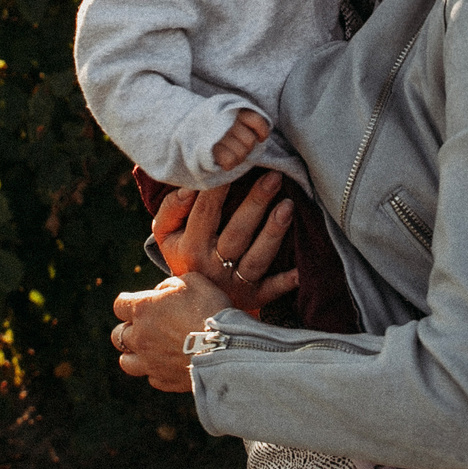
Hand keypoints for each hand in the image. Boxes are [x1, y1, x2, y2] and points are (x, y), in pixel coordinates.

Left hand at [111, 275, 231, 392]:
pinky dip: (158, 370)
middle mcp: (139, 337)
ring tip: (152, 349)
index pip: (119, 304)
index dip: (129, 303)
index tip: (143, 303)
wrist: (226, 347)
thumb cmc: (210, 309)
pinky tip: (172, 363)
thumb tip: (162, 292)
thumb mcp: (193, 281)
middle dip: (130, 329)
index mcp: (143, 309)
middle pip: (118, 335)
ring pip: (126, 361)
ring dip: (135, 354)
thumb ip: (170, 285)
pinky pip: (152, 377)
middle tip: (150, 327)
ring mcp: (149, 362)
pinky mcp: (163, 380)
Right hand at [151, 171, 298, 314]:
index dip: (220, 188)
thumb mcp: (166, 234)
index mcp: (191, 247)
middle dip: (257, 202)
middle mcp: (213, 266)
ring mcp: (235, 284)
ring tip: (289, 205)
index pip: (206, 212)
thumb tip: (189, 189)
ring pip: (257, 257)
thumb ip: (171, 209)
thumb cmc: (184, 254)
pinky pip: (272, 290)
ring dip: (274, 232)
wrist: (189, 304)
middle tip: (274, 175)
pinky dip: (286, 281)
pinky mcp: (253, 297)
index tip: (236, 163)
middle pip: (237, 232)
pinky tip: (301, 269)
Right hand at [212, 108, 270, 170]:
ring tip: (228, 154)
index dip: (262, 131)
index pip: (256, 121)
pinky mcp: (210, 149)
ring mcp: (218, 134)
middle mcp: (227, 120)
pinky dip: (229, 164)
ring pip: (242, 153)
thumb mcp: (227, 114)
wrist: (184, 131)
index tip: (260, 138)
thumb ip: (244, 119)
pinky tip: (223, 162)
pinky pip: (230, 161)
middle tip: (235, 147)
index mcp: (233, 110)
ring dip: (237, 157)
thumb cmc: (211, 127)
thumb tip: (263, 135)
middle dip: (245, 148)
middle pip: (250, 141)